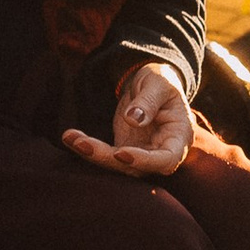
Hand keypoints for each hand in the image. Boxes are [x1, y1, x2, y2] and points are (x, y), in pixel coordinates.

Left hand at [62, 59, 194, 177]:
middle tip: (82, 144)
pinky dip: (88, 147)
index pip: (166, 159)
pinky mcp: (125, 150)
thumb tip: (134, 119)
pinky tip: (70, 137)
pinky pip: (107, 155)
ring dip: (93, 154)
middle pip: (137, 167)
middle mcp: (161, 151)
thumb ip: (148, 101)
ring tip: (70, 137)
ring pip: (118, 165)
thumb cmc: (161, 81)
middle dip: (107, 158)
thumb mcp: (158, 83)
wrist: (151, 85)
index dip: (145, 162)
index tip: (122, 154)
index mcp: (178, 137)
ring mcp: (142, 153)